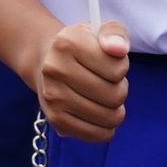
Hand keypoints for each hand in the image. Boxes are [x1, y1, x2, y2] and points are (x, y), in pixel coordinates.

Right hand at [35, 20, 129, 142]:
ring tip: (103, 98)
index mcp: (67, 42)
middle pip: (115, 96)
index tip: (109, 62)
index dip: (121, 67)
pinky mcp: (55, 119)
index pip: (117, 69)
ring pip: (109, 117)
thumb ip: (115, 33)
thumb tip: (118, 49)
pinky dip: (106, 129)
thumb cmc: (81, 47)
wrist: (45, 61)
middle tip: (108, 82)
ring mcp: (53, 96)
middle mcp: (55, 69)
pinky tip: (99, 115)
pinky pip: (97, 134)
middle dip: (120, 90)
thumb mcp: (98, 31)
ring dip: (115, 110)